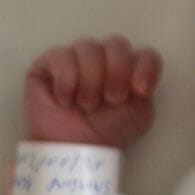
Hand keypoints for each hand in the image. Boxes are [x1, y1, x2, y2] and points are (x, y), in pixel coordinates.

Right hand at [24, 36, 162, 147]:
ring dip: (90, 80)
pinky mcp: (49, 64)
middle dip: (117, 72)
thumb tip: (139, 75)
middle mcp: (104, 59)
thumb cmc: (105, 132)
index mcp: (129, 70)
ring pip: (88, 46)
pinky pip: (61, 56)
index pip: (145, 54)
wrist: (73, 150)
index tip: (140, 91)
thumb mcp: (138, 115)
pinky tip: (65, 100)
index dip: (146, 68)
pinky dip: (66, 80)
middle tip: (112, 99)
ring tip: (86, 105)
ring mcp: (77, 58)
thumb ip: (145, 89)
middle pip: (117, 44)